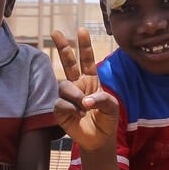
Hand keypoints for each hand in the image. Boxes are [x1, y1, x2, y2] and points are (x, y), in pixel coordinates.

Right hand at [51, 28, 117, 152]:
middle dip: (62, 47)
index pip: (86, 59)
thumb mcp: (112, 107)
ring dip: (75, 95)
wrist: (100, 139)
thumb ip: (102, 99)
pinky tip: (78, 115)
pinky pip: (61, 103)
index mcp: (91, 80)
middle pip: (68, 62)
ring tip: (84, 108)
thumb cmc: (107, 120)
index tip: (81, 30)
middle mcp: (77, 84)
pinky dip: (71, 109)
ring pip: (64, 85)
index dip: (84, 45)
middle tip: (56, 32)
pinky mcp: (60, 110)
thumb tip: (85, 101)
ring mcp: (68, 96)